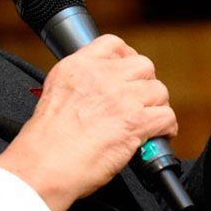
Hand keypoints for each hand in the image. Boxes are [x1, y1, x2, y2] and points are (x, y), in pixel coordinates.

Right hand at [0, 35, 177, 210]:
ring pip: (158, 90)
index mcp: (77, 67)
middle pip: (143, 65)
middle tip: (139, 100)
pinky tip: (157, 136)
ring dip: (156, 106)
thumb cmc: (44, 141)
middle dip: (144, 83)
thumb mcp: (54, 94)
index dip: (126, 57)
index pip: (113, 44)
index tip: (128, 73)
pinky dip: (166, 128)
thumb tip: (98, 90)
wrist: (44, 165)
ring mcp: (120, 97)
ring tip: (149, 120)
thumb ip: (78, 83)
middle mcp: (100, 76)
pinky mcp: (135, 121)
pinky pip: (166, 116)